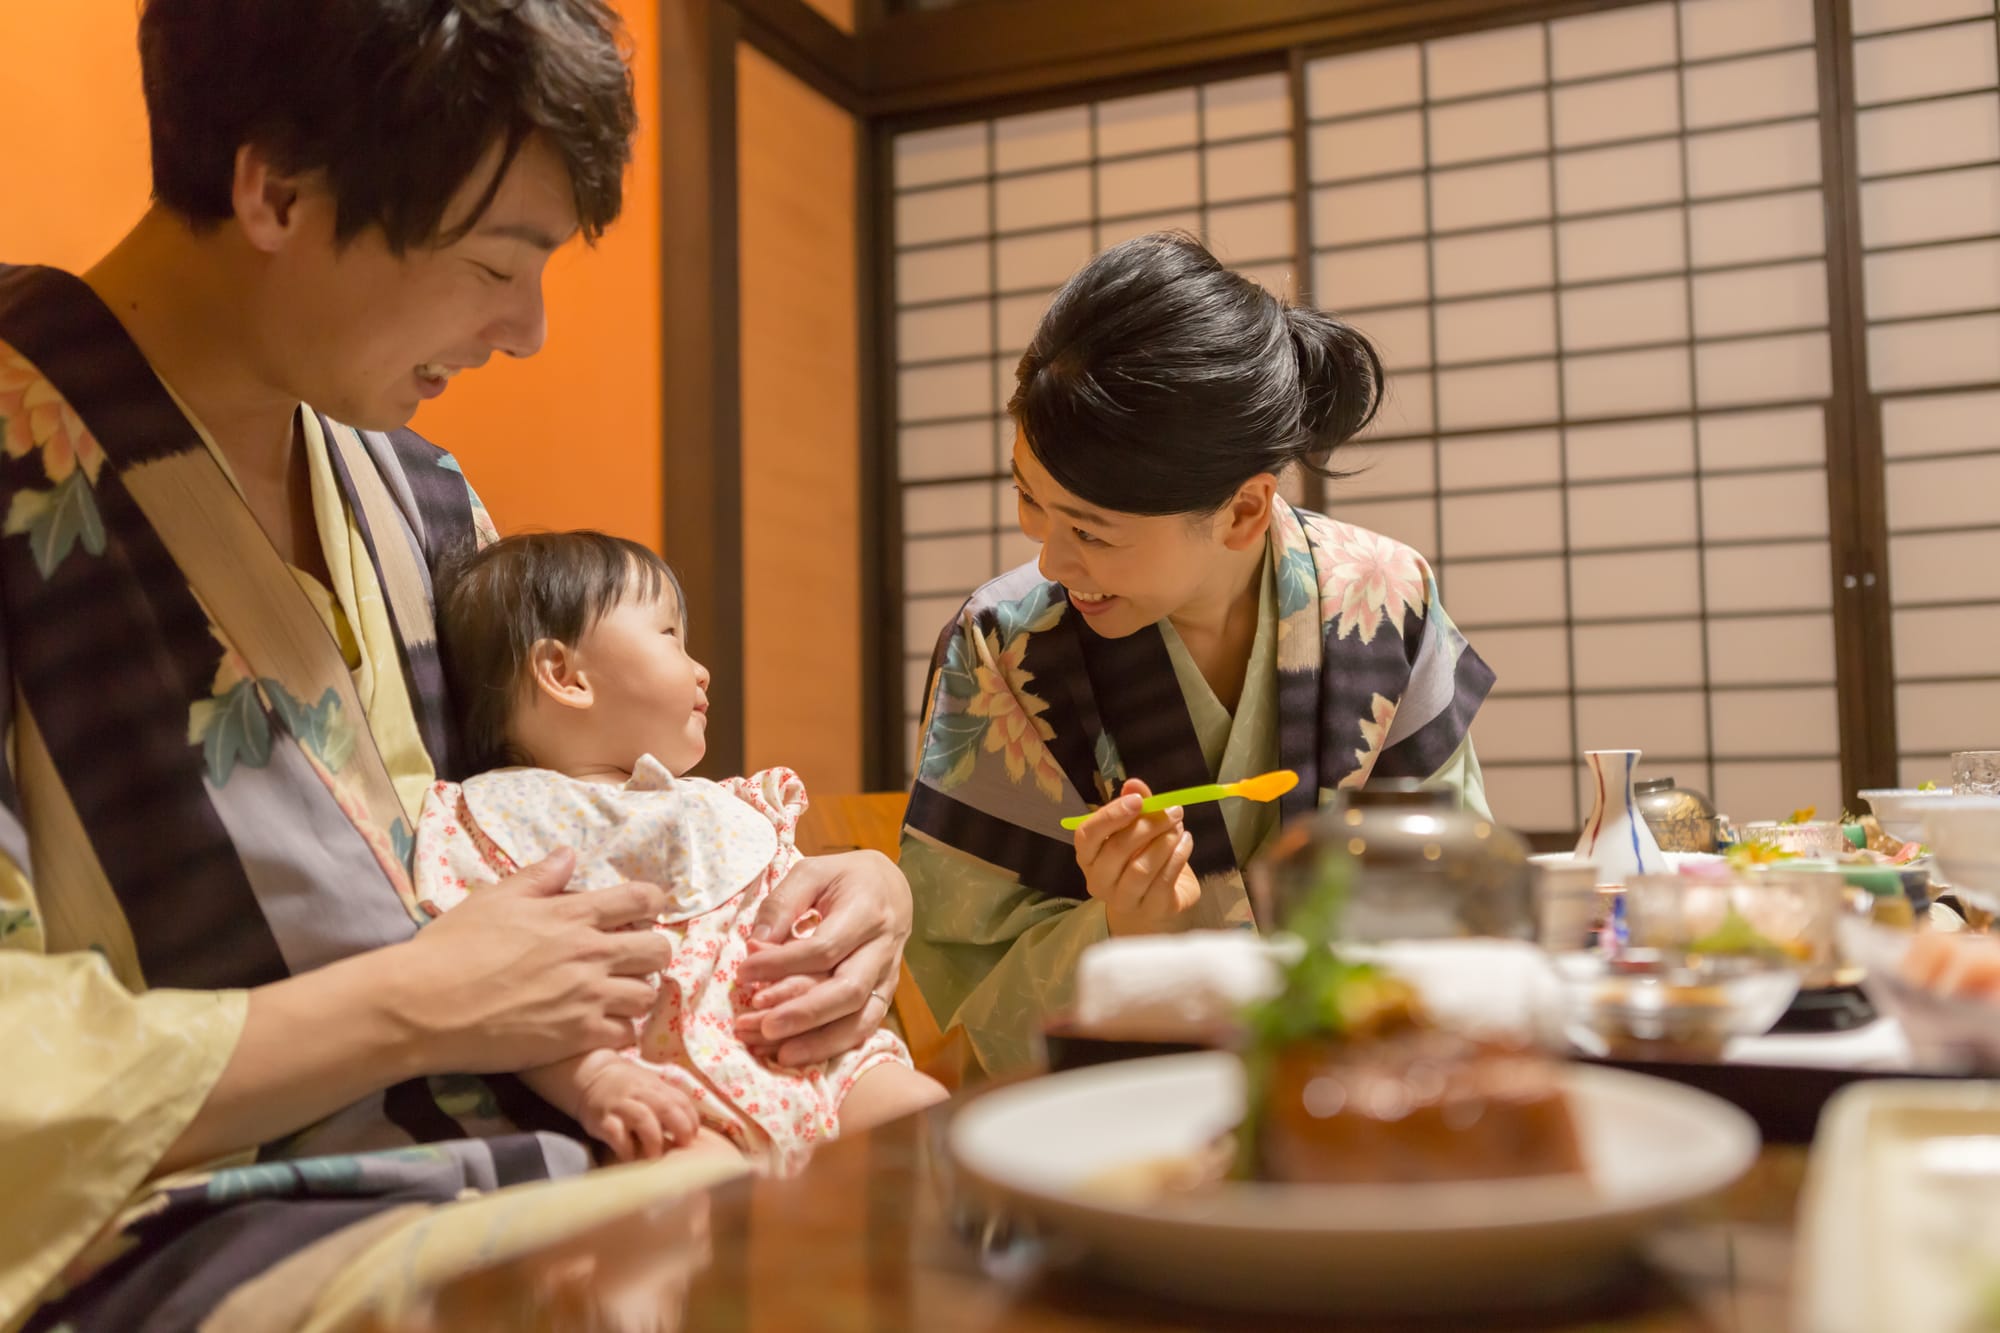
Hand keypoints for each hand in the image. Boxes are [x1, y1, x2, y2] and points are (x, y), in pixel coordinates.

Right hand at [392, 850, 676, 1072]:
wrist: (423, 1005)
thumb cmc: (451, 947)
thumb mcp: (494, 898)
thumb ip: (539, 877)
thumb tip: (569, 854)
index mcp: (571, 914)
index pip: (640, 898)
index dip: (652, 903)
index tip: (644, 912)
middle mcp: (590, 953)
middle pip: (658, 949)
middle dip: (652, 951)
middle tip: (630, 960)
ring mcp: (588, 997)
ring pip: (649, 993)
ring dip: (636, 992)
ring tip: (615, 995)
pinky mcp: (579, 1037)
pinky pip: (627, 1032)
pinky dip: (619, 1029)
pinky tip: (599, 1026)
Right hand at [571, 1052, 701, 1161]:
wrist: (589, 1076)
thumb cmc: (627, 1087)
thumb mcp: (650, 1087)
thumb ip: (668, 1103)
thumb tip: (690, 1129)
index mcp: (656, 1087)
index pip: (682, 1101)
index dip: (691, 1121)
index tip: (693, 1138)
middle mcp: (641, 1094)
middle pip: (667, 1109)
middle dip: (680, 1129)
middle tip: (682, 1149)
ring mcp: (621, 1106)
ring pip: (644, 1120)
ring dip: (654, 1141)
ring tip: (657, 1158)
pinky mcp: (602, 1120)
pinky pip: (616, 1134)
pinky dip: (626, 1149)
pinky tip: (631, 1158)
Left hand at [732, 850, 910, 1066]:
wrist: (893, 888)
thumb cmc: (846, 878)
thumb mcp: (812, 872)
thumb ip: (783, 904)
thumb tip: (756, 946)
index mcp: (867, 911)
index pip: (824, 948)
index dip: (782, 964)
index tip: (743, 972)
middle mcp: (883, 948)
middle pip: (847, 991)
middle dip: (801, 1013)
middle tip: (757, 1024)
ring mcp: (888, 977)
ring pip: (858, 1019)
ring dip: (814, 1041)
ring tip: (770, 1051)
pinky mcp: (884, 996)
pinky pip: (862, 1029)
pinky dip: (829, 1047)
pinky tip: (791, 1054)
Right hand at [1075, 779, 1199, 936]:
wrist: (1154, 906)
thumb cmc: (1139, 860)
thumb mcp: (1137, 830)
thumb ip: (1135, 806)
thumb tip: (1134, 784)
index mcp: (1088, 857)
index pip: (1087, 835)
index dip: (1110, 816)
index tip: (1138, 800)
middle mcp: (1098, 880)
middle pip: (1116, 850)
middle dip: (1147, 826)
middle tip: (1173, 810)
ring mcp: (1122, 900)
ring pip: (1140, 868)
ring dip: (1164, 842)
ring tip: (1179, 827)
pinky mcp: (1150, 909)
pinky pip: (1164, 881)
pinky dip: (1178, 858)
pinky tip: (1186, 843)